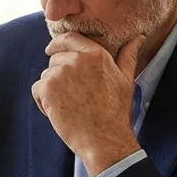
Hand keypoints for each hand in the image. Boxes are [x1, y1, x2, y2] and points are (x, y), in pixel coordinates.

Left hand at [32, 33, 143, 175]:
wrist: (103, 138)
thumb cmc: (116, 111)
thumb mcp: (125, 79)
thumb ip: (127, 55)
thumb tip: (138, 38)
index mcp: (95, 53)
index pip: (69, 38)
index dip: (59, 43)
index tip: (52, 50)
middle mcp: (76, 59)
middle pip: (55, 58)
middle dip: (59, 73)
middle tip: (73, 94)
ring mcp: (59, 73)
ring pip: (46, 75)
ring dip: (52, 89)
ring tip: (70, 105)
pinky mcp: (47, 89)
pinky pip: (37, 89)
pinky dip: (43, 101)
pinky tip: (59, 112)